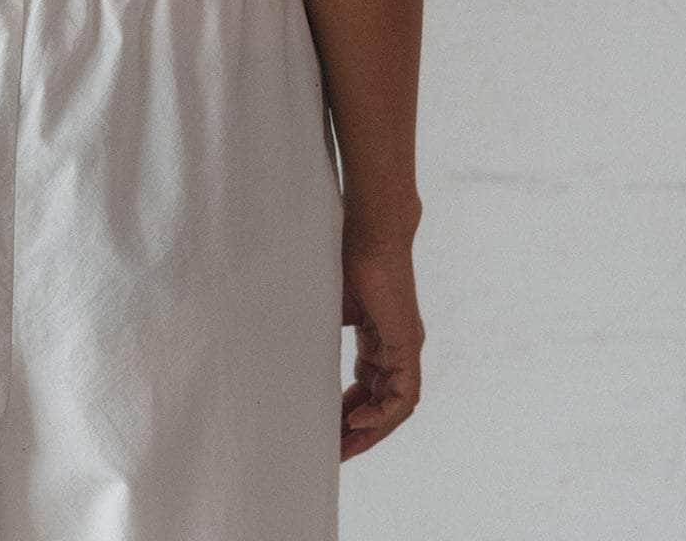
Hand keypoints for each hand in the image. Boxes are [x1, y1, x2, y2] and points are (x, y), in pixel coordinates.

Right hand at [339, 224, 423, 459]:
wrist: (369, 229)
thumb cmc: (345, 257)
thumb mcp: (326, 307)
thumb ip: (316, 333)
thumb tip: (277, 350)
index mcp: (377, 341)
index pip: (366, 390)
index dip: (347, 415)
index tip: (325, 434)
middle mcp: (395, 349)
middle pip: (382, 406)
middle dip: (357, 433)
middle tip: (332, 455)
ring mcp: (405, 348)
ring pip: (395, 407)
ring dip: (371, 431)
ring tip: (343, 447)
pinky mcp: (408, 344)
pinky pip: (404, 395)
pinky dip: (383, 414)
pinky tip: (358, 421)